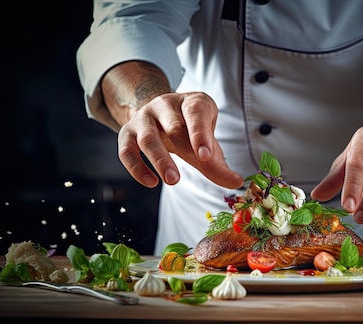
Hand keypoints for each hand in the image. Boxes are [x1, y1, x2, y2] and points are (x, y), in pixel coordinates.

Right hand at [100, 61, 242, 188]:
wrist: (159, 114)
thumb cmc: (189, 129)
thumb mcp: (207, 140)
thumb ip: (217, 163)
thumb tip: (235, 182)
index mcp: (191, 102)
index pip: (195, 113)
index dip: (200, 134)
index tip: (206, 156)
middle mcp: (165, 105)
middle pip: (174, 126)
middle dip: (184, 150)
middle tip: (197, 169)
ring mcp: (144, 118)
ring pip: (148, 138)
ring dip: (160, 160)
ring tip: (173, 181)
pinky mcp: (127, 132)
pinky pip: (127, 150)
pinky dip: (136, 168)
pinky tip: (151, 182)